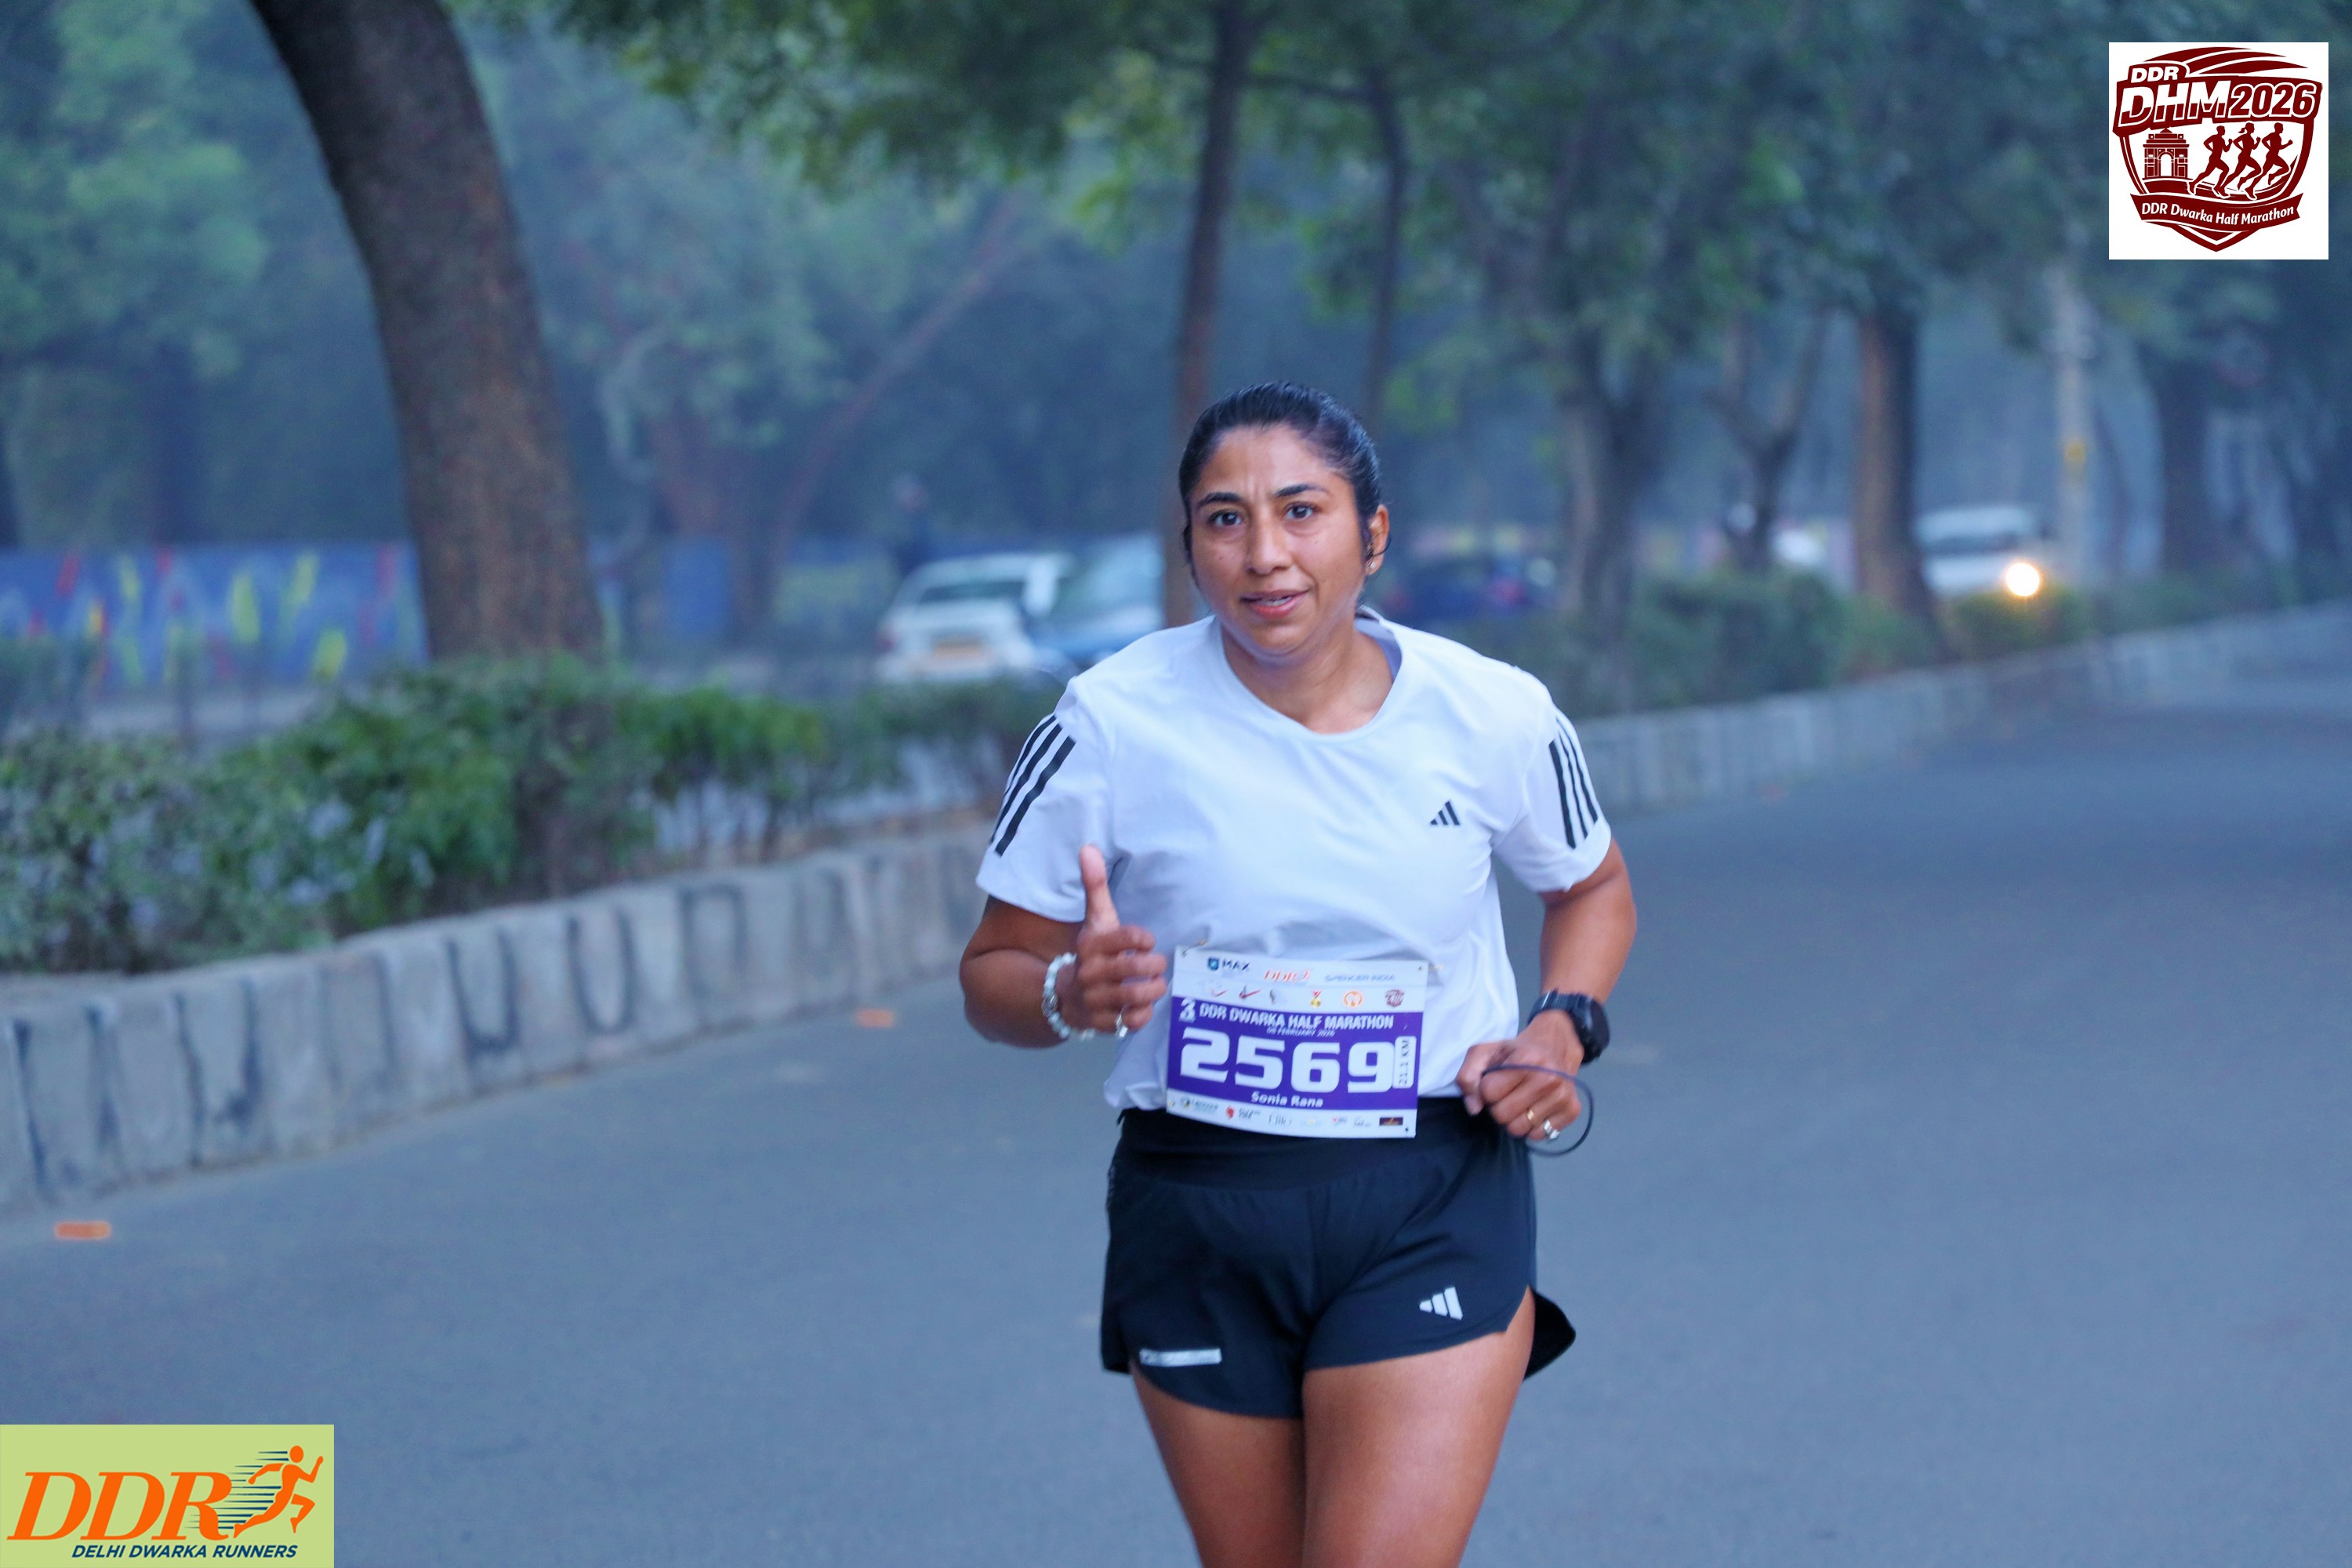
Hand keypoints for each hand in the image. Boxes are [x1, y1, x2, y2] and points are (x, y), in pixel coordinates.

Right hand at [1061, 844, 1167, 1033]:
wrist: (1063, 994)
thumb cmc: (1093, 952)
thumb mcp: (1095, 920)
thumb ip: (1094, 886)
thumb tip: (1088, 847)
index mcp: (1090, 945)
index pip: (1125, 938)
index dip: (1143, 939)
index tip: (1148, 941)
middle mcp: (1089, 973)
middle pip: (1132, 968)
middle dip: (1153, 966)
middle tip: (1157, 965)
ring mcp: (1094, 1000)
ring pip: (1133, 995)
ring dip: (1153, 989)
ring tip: (1156, 984)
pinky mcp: (1100, 1024)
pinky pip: (1128, 1022)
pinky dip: (1142, 1015)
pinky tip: (1143, 1006)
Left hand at [1457, 1009, 1583, 1141]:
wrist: (1556, 1045)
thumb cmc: (1517, 1050)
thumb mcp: (1486, 1052)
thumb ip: (1468, 1076)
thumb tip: (1474, 1108)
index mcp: (1526, 1060)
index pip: (1488, 1093)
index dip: (1486, 1090)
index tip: (1496, 1081)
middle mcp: (1548, 1078)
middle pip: (1502, 1115)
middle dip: (1498, 1106)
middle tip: (1508, 1092)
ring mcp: (1562, 1095)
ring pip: (1519, 1129)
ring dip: (1514, 1119)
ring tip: (1521, 1101)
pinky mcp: (1572, 1110)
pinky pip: (1538, 1136)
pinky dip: (1532, 1127)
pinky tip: (1536, 1108)